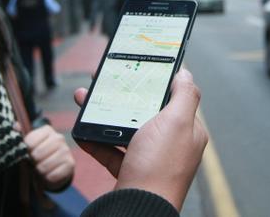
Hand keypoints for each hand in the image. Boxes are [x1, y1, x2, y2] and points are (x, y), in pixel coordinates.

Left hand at [23, 125, 74, 190]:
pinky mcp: (70, 164)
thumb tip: (15, 126)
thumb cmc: (39, 155)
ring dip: (40, 171)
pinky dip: (48, 178)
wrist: (55, 168)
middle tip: (34, 162)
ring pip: (45, 165)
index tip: (28, 152)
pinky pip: (53, 175)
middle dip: (33, 161)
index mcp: (47, 131)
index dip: (26, 150)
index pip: (30, 141)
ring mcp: (66, 151)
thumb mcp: (29, 145)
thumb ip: (21, 135)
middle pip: (37, 153)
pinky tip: (48, 174)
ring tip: (41, 168)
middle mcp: (59, 138)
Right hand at [73, 69, 208, 210]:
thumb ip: (184, 95)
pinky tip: (83, 131)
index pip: (173, 98)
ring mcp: (151, 159)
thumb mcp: (177, 122)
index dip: (154, 81)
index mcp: (187, 130)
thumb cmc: (160, 165)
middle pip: (146, 111)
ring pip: (126, 130)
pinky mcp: (132, 173)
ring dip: (104, 114)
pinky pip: (113, 153)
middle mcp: (171, 144)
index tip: (136, 67)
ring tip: (84, 99)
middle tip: (101, 81)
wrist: (138, 209)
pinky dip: (97, 141)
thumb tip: (186, 74)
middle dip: (122, 95)